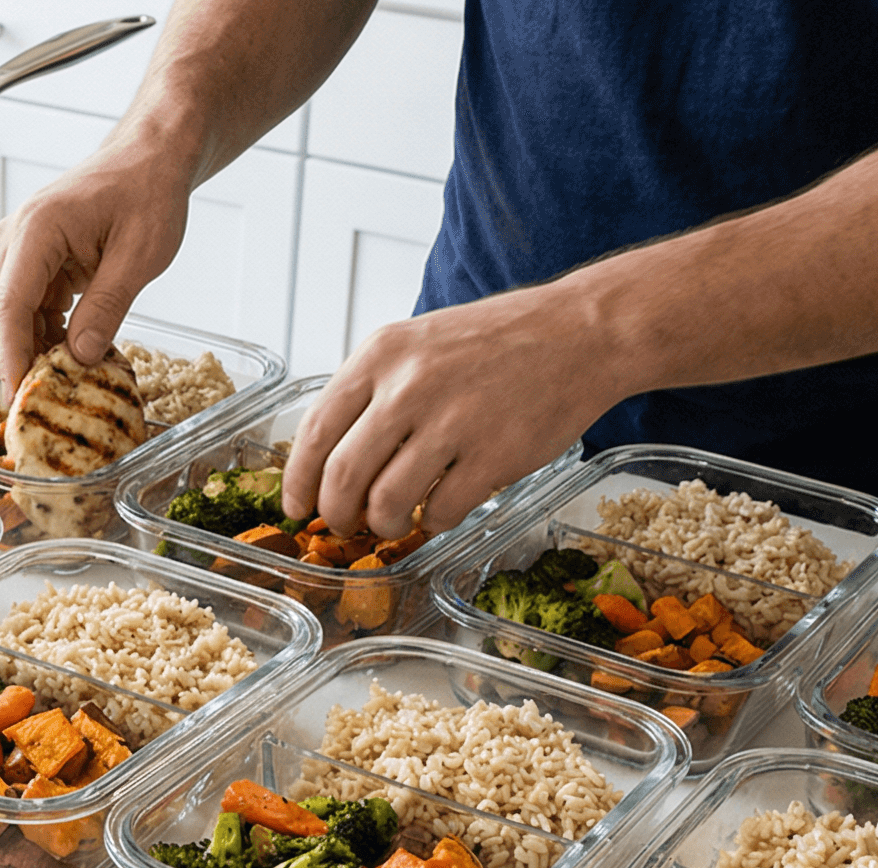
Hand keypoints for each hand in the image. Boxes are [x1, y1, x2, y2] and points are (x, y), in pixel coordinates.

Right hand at [0, 137, 195, 392]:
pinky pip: (27, 307)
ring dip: (34, 346)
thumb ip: (107, 306)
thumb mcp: (140, 253)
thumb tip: (80, 357)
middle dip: (19, 357)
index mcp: (38, 229)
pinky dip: (45, 331)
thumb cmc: (148, 190)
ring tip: (70, 374)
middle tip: (49, 397)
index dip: (12, 355)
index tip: (20, 393)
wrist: (150, 158)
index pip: (9, 304)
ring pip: (10, 315)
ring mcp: (20, 248)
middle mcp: (16, 237)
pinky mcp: (32, 260)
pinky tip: (73, 348)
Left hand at [283, 282, 631, 538]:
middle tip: (345, 524)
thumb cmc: (494, 342)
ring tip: (395, 520)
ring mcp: (453, 422)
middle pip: (342, 478)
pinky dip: (434, 522)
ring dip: (383, 525)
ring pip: (386, 503)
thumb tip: (327, 460)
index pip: (315, 432)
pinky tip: (442, 508)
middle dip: (336, 515)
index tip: (298, 508)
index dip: (298, 481)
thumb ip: (372, 393)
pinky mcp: (494, 456)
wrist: (580, 333)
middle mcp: (409, 386)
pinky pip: (442, 512)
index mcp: (380, 355)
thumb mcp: (416, 344)